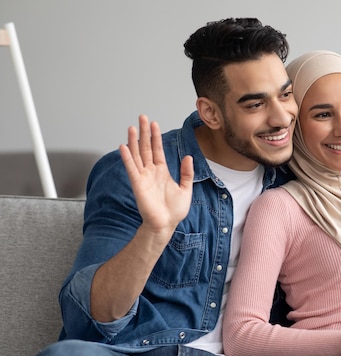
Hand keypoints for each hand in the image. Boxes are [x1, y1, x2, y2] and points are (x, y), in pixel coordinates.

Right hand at [120, 115, 194, 236]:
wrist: (166, 225)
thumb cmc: (174, 211)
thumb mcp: (186, 189)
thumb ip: (186, 172)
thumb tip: (188, 157)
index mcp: (162, 171)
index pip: (158, 149)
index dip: (156, 136)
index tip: (154, 123)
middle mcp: (151, 172)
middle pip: (146, 148)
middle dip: (144, 132)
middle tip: (142, 117)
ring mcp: (143, 177)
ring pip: (137, 154)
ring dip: (133, 140)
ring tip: (132, 126)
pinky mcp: (137, 184)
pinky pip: (131, 168)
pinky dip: (127, 157)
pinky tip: (124, 146)